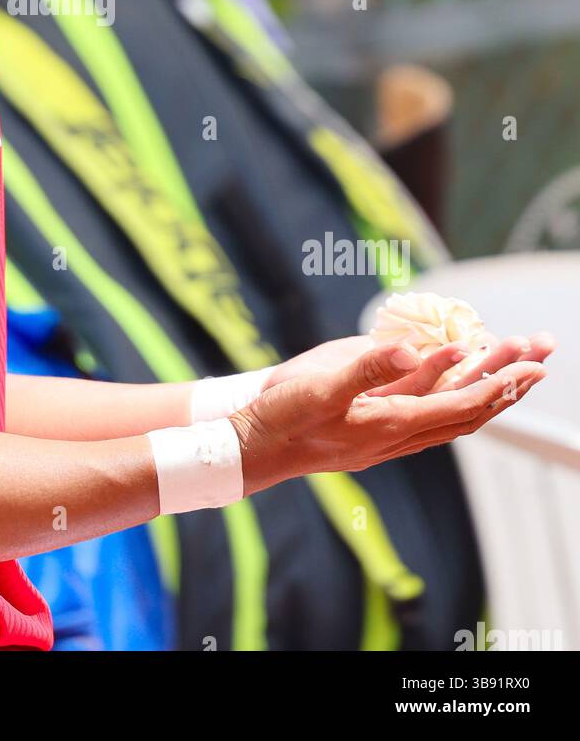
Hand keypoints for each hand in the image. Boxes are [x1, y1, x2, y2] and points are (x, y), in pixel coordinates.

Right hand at [231, 342, 546, 496]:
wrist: (254, 443)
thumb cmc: (285, 417)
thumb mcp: (322, 387)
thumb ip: (368, 367)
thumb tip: (415, 350)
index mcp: (391, 424)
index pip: (461, 404)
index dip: (499, 384)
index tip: (530, 363)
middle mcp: (398, 432)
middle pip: (468, 408)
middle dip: (507, 381)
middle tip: (540, 352)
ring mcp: (387, 430)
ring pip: (450, 409)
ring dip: (484, 381)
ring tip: (513, 354)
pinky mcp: (373, 422)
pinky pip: (425, 406)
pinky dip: (450, 385)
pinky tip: (456, 366)